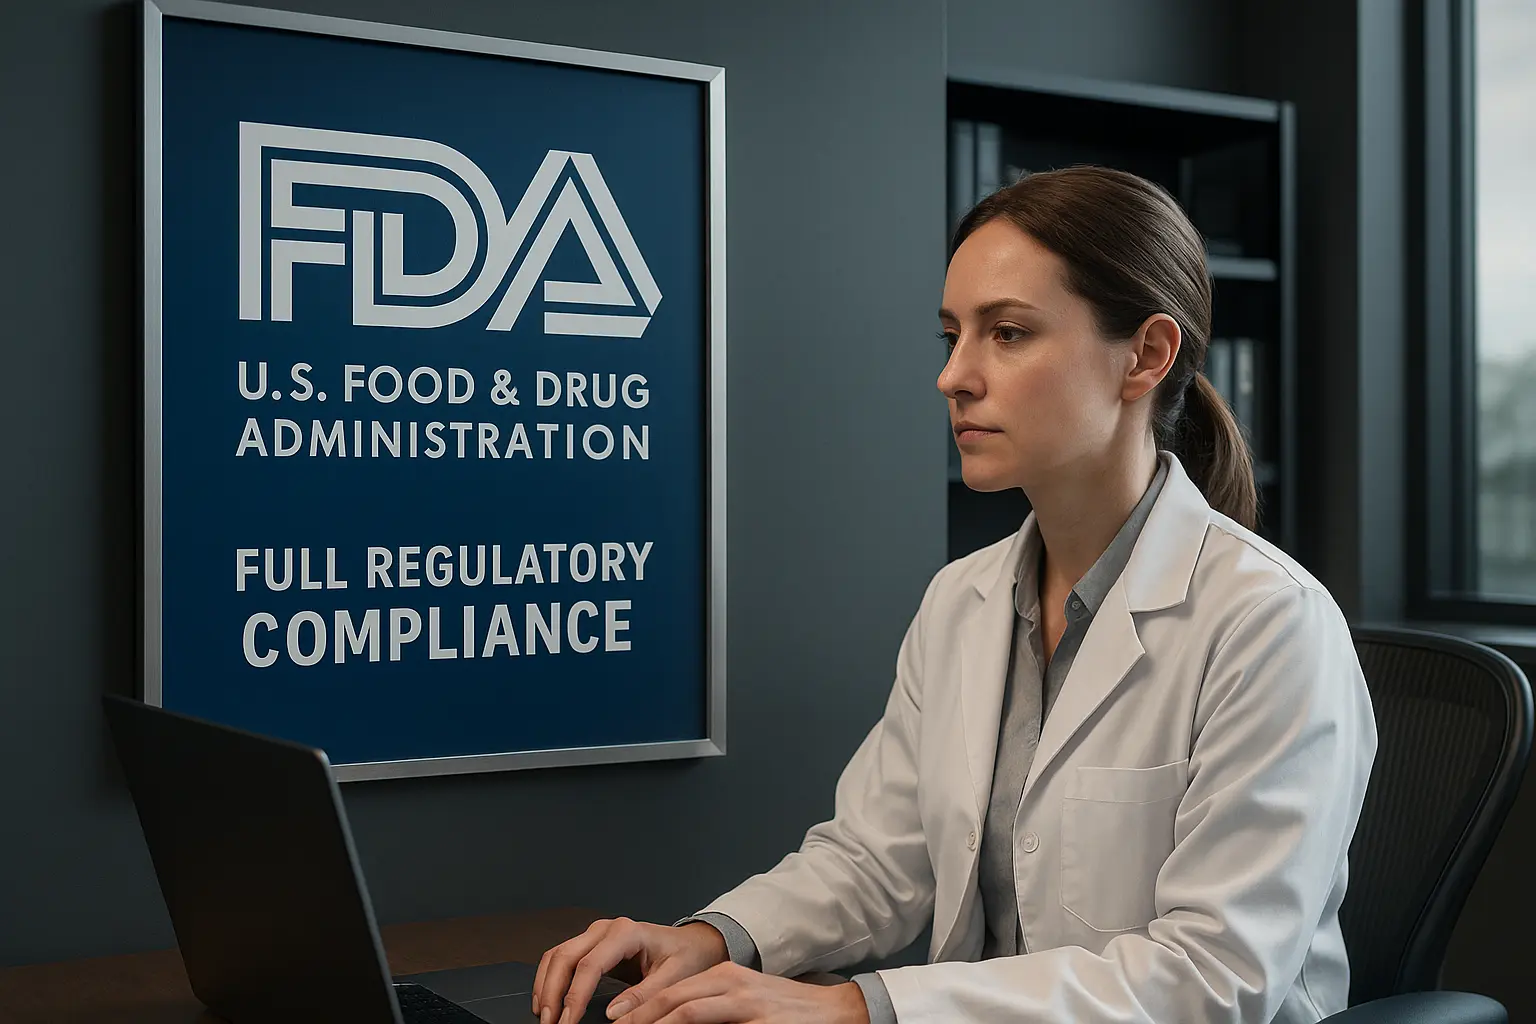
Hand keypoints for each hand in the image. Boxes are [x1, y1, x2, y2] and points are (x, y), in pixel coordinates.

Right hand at [533, 917, 728, 1023]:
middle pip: (565, 957)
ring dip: (546, 986)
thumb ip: (645, 995)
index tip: (568, 1023)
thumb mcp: (673, 977)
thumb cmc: (685, 956)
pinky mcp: (592, 944)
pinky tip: (547, 1000)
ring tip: (545, 1016)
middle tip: (551, 1023)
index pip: (589, 966)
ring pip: (558, 955)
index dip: (575, 997)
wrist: (692, 943)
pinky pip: (562, 957)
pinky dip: (550, 978)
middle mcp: (606, 928)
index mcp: (626, 932)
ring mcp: (596, 934)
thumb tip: (614, 1014)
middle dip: (552, 993)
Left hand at [615, 962, 870, 1023]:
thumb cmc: (789, 1015)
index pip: (672, 990)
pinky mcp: (754, 1016)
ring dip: (652, 1020)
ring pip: (684, 1008)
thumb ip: (713, 1011)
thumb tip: (676, 1020)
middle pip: (671, 996)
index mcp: (724, 977)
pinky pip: (706, 1021)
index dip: (641, 1006)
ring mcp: (742, 998)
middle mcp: (729, 982)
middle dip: (637, 1014)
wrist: (837, 1014)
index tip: (617, 1022)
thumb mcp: (747, 1006)